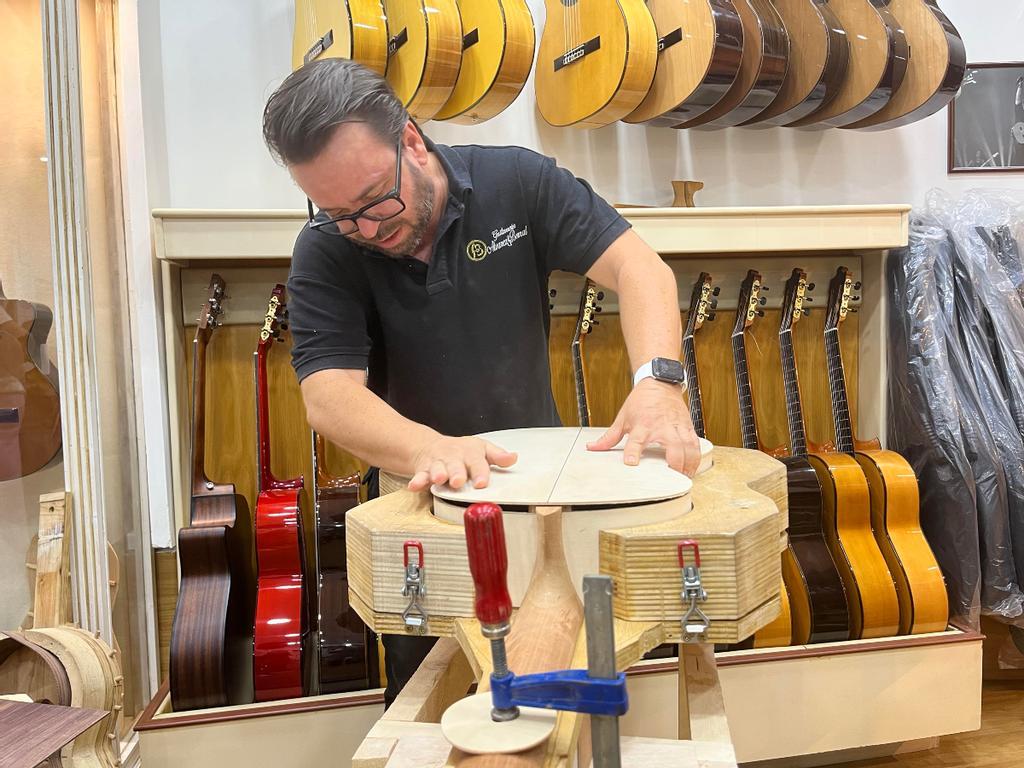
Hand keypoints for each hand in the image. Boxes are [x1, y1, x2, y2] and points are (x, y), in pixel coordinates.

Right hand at [407, 435, 517, 491]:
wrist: (432, 446)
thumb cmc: (461, 451)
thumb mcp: (482, 449)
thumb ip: (497, 456)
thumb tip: (513, 458)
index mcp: (470, 453)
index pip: (477, 462)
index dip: (480, 472)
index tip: (482, 483)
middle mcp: (454, 457)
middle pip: (455, 465)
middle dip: (456, 473)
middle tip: (458, 481)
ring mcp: (438, 463)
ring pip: (437, 469)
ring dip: (437, 474)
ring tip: (439, 479)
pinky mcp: (424, 470)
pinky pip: (420, 475)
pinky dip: (417, 480)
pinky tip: (414, 486)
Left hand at [586, 379, 700, 475]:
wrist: (659, 383)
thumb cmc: (641, 401)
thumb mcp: (623, 418)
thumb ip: (609, 437)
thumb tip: (592, 448)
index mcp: (643, 425)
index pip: (637, 440)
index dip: (633, 452)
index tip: (631, 463)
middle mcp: (662, 426)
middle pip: (673, 447)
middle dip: (674, 463)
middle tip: (672, 477)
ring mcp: (677, 426)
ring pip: (689, 447)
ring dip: (688, 463)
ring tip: (685, 476)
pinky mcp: (688, 426)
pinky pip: (695, 443)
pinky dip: (696, 456)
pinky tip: (693, 467)